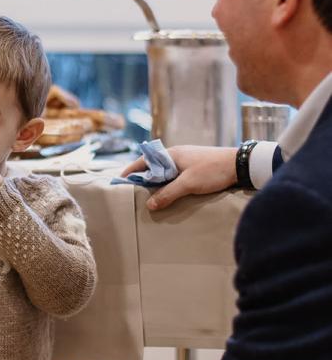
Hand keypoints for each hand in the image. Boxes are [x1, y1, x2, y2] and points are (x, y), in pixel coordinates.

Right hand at [121, 145, 237, 210]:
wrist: (240, 164)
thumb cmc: (213, 170)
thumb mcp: (188, 184)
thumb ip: (167, 194)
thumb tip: (149, 205)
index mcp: (171, 154)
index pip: (144, 160)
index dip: (131, 170)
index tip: (120, 180)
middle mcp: (176, 154)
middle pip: (152, 166)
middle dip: (142, 178)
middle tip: (132, 192)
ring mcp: (185, 160)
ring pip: (163, 171)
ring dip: (155, 182)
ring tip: (148, 195)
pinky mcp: (193, 166)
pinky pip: (173, 174)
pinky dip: (166, 182)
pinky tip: (167, 193)